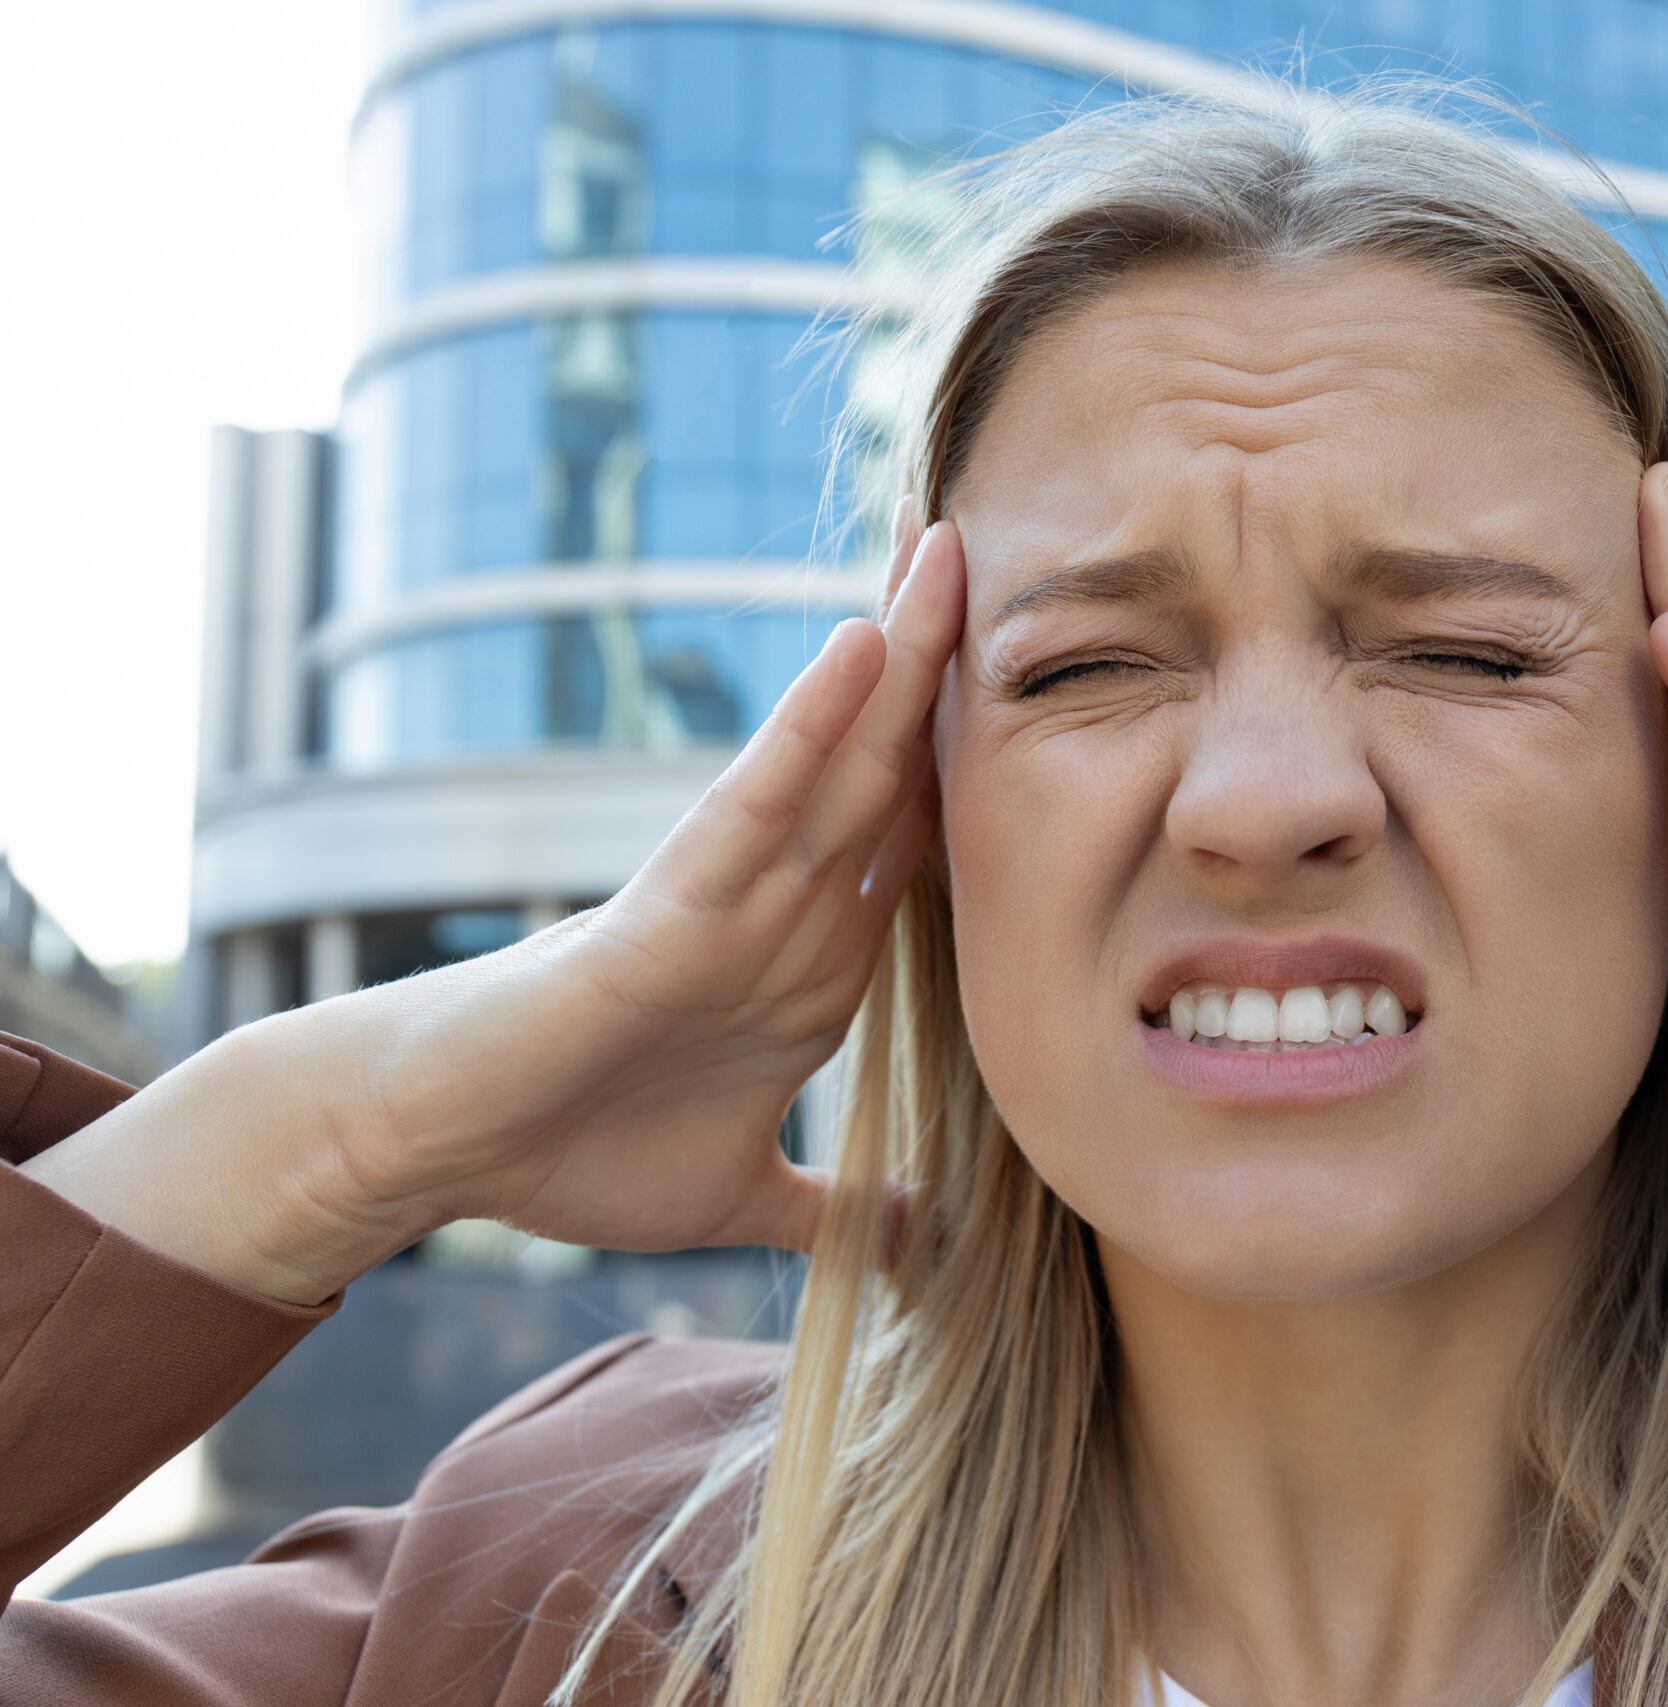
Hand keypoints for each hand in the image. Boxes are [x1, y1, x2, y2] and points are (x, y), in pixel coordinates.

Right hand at [28, 519, 965, 1303]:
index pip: (919, 836)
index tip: (1061, 680)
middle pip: (894, 765)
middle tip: (1021, 551)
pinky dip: (810, 729)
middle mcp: (786, 910)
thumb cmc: (572, 1153)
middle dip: (956, 666)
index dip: (987, 757)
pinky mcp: (667, 908)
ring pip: (841, 758)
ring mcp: (732, 897)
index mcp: (817, 964)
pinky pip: (754, 801)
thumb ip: (833, 1212)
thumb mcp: (743, 1199)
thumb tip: (919, 1250)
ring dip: (902, 656)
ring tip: (954, 548)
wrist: (436, 1150)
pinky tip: (861, 648)